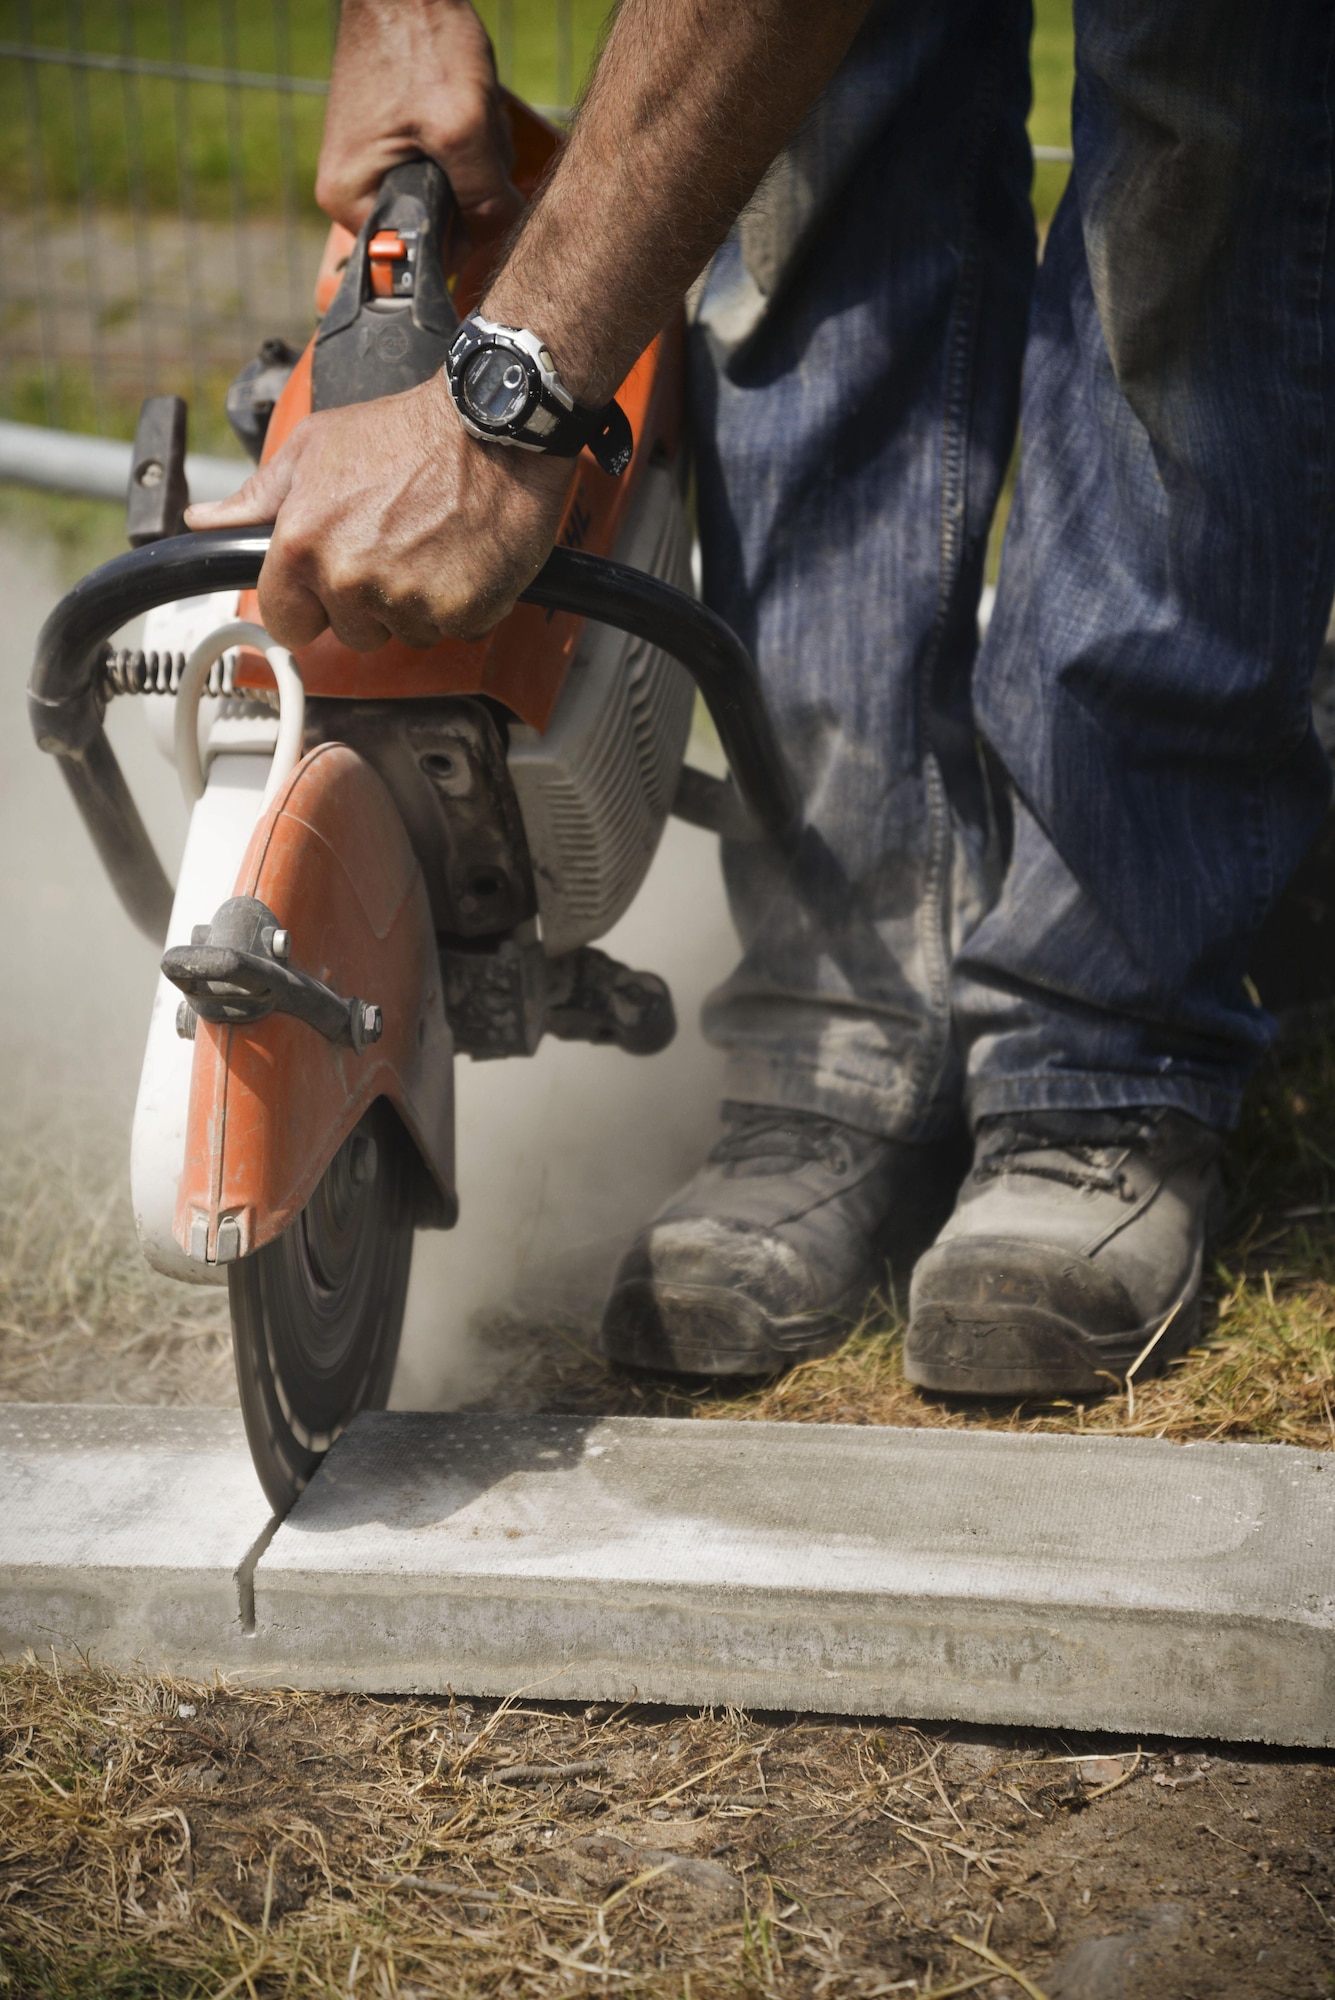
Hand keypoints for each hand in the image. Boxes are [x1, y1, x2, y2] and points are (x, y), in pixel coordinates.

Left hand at [184, 377, 572, 649]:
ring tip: (432, 544)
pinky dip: (460, 601)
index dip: (308, 607)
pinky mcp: (460, 611)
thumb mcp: (316, 448)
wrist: (490, 426)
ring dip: (416, 603)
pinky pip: (452, 629)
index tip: (327, 589)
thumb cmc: (406, 432)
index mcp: (303, 544)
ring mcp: (407, 600)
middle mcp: (349, 578)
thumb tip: (204, 520)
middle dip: (369, 603)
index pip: (286, 623)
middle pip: (351, 633)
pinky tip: (462, 556)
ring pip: (404, 633)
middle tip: (395, 546)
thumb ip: (258, 497)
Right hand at [316, 0, 522, 241]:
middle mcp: (352, 193)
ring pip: (449, 195)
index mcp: (350, 202)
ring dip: (475, 162)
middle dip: (471, 189)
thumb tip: (505, 245)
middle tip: (472, 135)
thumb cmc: (422, 43)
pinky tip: (467, 109)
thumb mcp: (464, 128)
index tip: (479, 192)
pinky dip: (467, 144)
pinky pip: (445, 167)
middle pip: (437, 225)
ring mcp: (372, 166)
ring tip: (468, 112)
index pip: (419, 257)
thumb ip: (485, 199)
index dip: (463, 234)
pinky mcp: (392, 144)